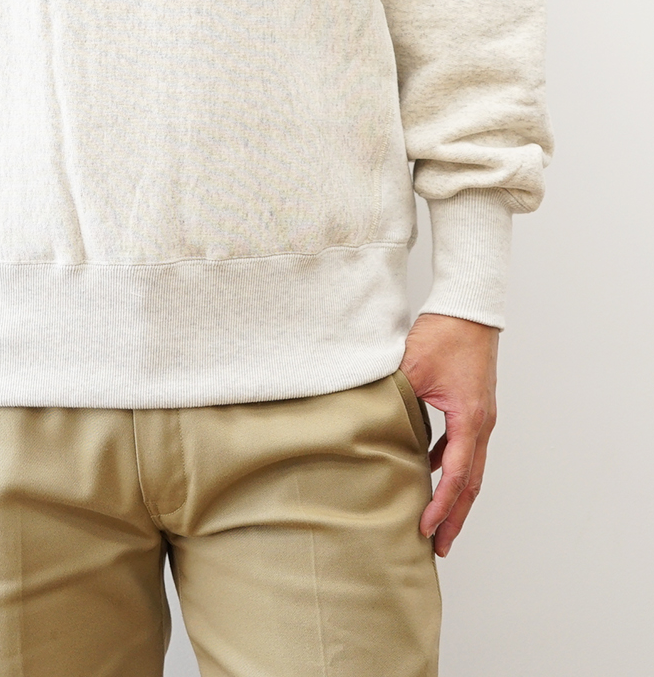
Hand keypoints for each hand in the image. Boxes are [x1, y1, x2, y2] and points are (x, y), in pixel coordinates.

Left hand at [399, 312, 497, 556]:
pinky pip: (464, 446)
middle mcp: (482, 423)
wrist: (470, 308)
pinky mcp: (474, 406)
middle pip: (471, 483)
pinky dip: (450, 465)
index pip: (457, 475)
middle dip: (456, 517)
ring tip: (439, 521)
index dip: (442, 506)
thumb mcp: (414, 368)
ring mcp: (481, 416)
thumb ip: (397, 399)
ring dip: (456, 495)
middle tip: (441, 548)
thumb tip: (373, 421)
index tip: (427, 530)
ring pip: (471, 467)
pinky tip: (428, 469)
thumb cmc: (446, 333)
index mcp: (470, 419)